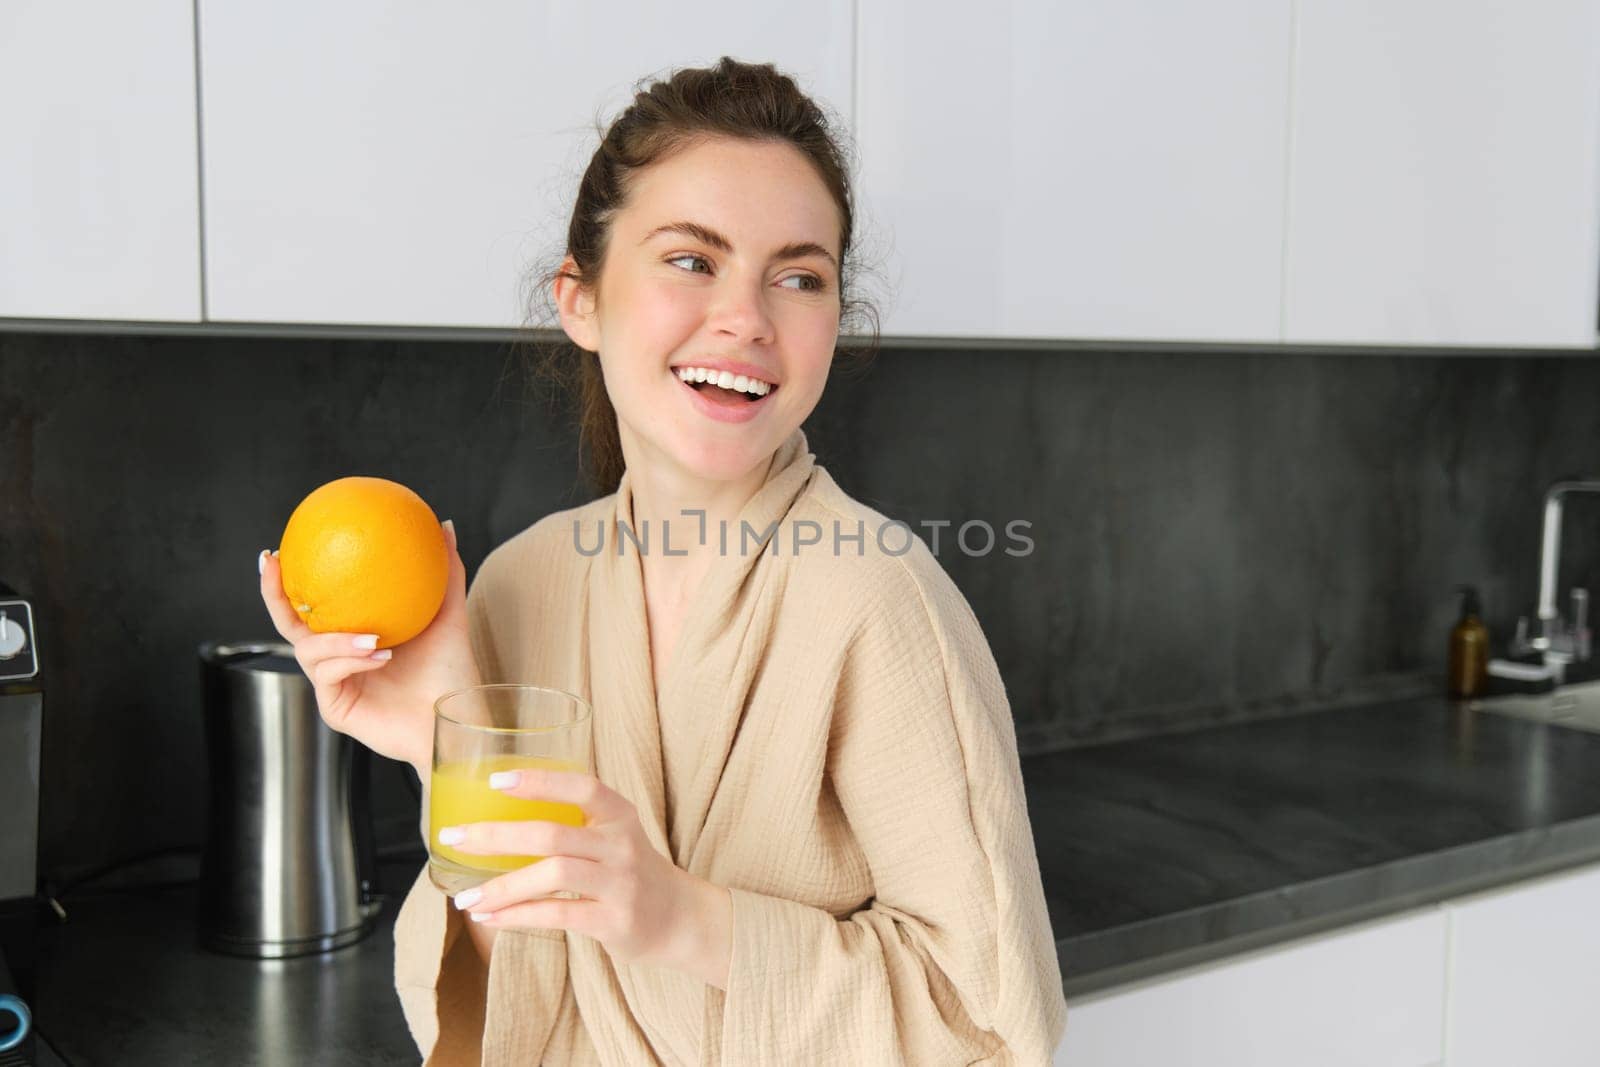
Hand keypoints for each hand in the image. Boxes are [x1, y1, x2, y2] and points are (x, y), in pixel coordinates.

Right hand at [257, 519, 480, 773]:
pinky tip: (378, 654)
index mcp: (354, 637)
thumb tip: (445, 525)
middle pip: (290, 625)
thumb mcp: (449, 616)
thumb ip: (445, 573)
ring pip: (308, 650)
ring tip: (371, 635)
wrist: (456, 721)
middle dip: (274, 595)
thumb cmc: (452, 675)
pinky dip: (349, 659)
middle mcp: (338, 659)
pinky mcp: (336, 707)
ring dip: (336, 638)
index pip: (314, 605)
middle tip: (274, 564)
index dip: (290, 580)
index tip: (279, 550)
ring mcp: (334, 684)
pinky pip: (328, 674)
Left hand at [439, 767, 730, 985]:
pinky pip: (557, 915)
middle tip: (454, 837)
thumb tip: (496, 821)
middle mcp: (621, 845)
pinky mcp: (614, 920)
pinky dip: (518, 916)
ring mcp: (620, 883)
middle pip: (553, 833)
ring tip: (465, 898)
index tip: (496, 780)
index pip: (582, 786)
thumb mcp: (614, 835)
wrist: (680, 918)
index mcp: (619, 815)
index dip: (539, 781)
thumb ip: (572, 824)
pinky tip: (490, 917)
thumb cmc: (631, 871)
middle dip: (497, 836)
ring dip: (502, 886)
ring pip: (553, 875)